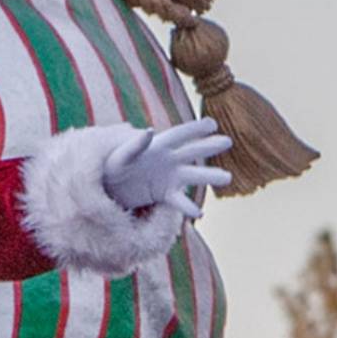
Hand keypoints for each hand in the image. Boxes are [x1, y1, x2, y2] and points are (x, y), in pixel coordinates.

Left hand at [102, 120, 232, 215]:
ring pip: (193, 176)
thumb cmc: (112, 165)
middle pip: (192, 152)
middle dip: (209, 146)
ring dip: (210, 176)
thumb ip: (136, 145)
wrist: (109, 186)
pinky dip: (189, 207)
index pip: (180, 135)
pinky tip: (200, 214)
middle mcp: (168, 160)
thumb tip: (149, 131)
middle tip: (228, 141)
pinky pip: (180, 201)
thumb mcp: (122, 155)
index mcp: (158, 146)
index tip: (212, 123)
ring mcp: (169, 177)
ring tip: (228, 177)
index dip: (195, 128)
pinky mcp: (165, 194)